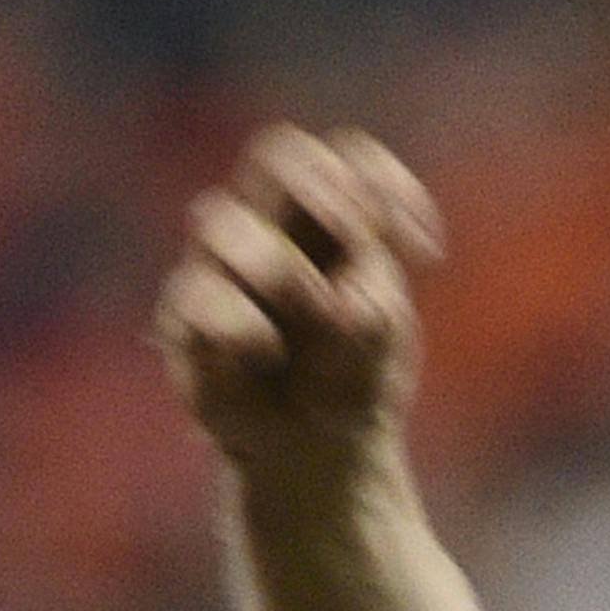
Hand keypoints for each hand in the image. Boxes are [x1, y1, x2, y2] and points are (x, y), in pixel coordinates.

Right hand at [153, 124, 444, 476]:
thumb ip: (374, 302)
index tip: (424, 255)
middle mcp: (268, 226)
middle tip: (356, 241)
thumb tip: (340, 306)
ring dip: (280, 267)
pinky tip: (266, 351)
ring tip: (319, 314)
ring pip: (220, 219)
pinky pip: (196, 298)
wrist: (317, 455)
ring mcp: (219, 267)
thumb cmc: (352, 382)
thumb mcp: (382, 340)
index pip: (349, 159)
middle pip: (275, 154)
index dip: (384, 184)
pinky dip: (241, 324)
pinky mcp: (185, 320)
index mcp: (329, 219)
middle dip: (322, 191)